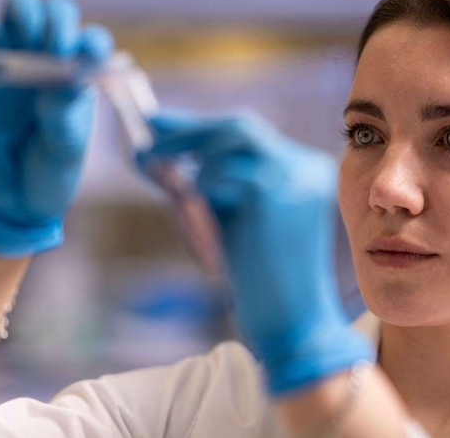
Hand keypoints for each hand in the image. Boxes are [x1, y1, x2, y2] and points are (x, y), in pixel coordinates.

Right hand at [0, 0, 112, 255]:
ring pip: (22, 7)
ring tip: (29, 38)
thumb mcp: (63, 151)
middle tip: (55, 47)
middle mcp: (54, 58)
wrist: (10, 195)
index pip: (93, 41)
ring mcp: (18, 56)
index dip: (92, 41)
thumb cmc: (48, 171)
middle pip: (58, 12)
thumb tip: (59, 86)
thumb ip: (64, 119)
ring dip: (26, 12)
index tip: (89, 56)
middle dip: (58, 19)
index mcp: (84, 76)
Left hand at [144, 113, 373, 394]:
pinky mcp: (276, 192)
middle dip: (187, 128)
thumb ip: (203, 187)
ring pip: (231, 137)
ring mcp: (294, 176)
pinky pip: (222, 172)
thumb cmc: (260, 279)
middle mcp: (304, 166)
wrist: (290, 324)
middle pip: (240, 126)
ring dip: (187, 149)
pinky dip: (199, 185)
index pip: (246, 135)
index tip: (160, 126)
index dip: (200, 126)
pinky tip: (197, 210)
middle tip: (145, 137)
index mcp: (300, 172)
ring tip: (158, 170)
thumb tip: (152, 152)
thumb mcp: (229, 221)